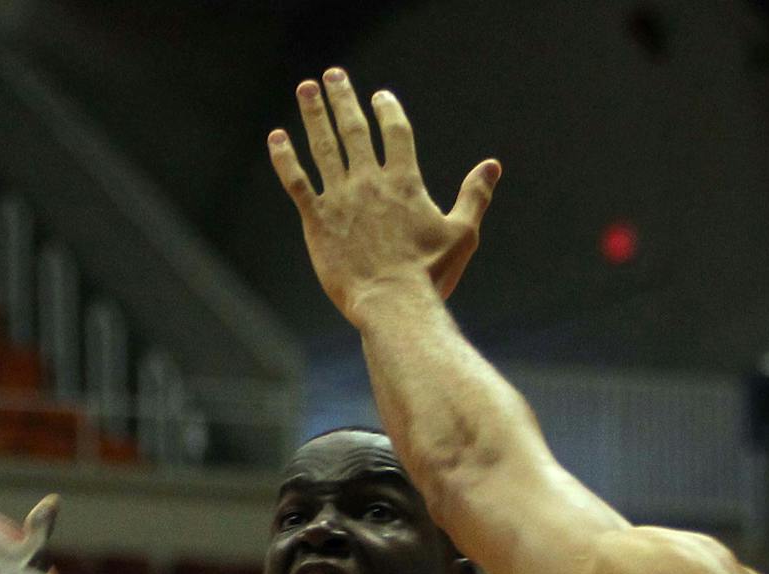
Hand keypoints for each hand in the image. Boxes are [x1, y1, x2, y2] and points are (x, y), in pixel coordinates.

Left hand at [268, 68, 499, 319]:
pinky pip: (296, 182)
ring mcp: (341, 199)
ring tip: (305, 88)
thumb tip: (492, 165)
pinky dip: (284, 158)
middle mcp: (370, 182)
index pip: (395, 131)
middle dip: (343, 99)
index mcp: (404, 182)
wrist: (392, 303)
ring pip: (323, 146)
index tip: (379, 96)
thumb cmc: (430, 275)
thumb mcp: (462, 234)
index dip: (387, 110)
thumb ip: (474, 195)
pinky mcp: (317, 220)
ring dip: (313, 114)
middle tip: (333, 75)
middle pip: (354, 129)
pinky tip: (276, 137)